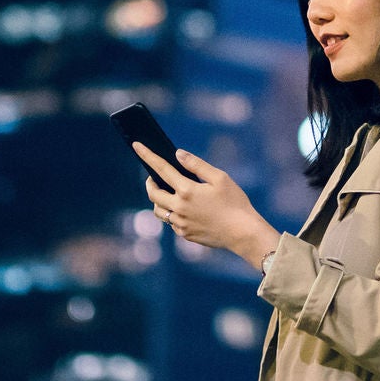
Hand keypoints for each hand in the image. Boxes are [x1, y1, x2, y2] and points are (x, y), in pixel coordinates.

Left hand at [134, 144, 279, 269]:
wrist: (243, 233)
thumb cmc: (235, 202)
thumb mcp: (220, 178)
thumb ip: (197, 165)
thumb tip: (178, 154)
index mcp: (187, 190)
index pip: (162, 169)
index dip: (147, 156)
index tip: (136, 145)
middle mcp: (179, 208)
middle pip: (153, 193)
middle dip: (150, 183)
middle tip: (154, 178)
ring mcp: (180, 224)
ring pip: (159, 211)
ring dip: (159, 200)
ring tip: (169, 194)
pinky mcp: (185, 235)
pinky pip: (171, 223)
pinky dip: (173, 214)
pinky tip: (185, 211)